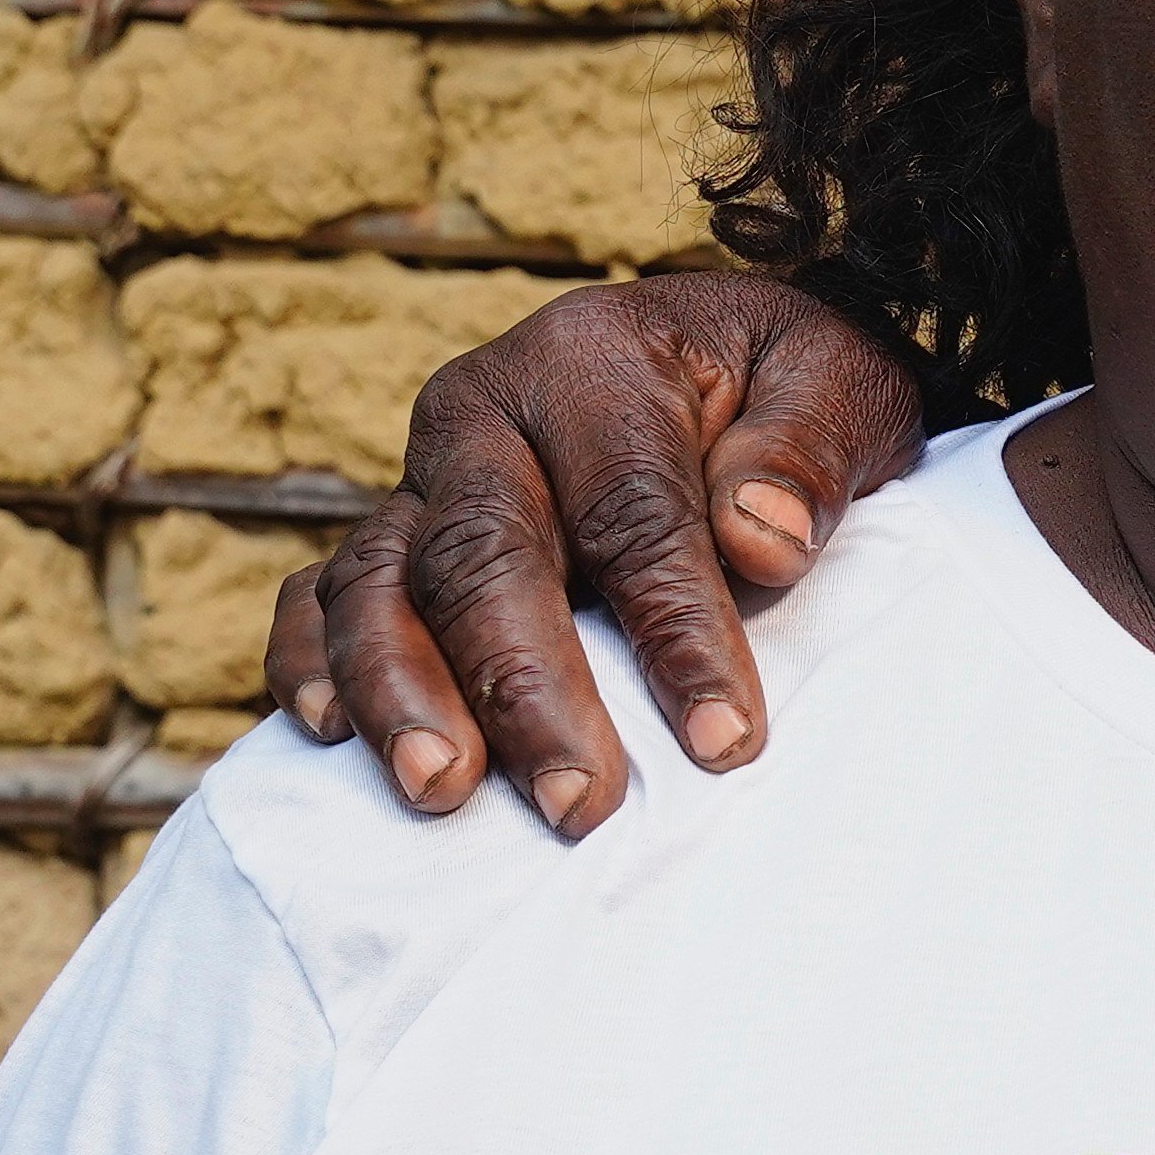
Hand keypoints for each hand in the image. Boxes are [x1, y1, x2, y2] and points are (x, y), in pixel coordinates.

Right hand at [268, 269, 927, 836]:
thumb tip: (761, 540)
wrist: (726, 351)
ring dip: (400, 692)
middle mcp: (483, 414)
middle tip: (576, 804)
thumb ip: (807, 450)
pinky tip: (324, 734)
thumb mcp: (840, 382)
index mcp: (592, 362)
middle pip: (482, 557)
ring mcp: (424, 476)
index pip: (631, 515)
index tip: (724, 741)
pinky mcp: (393, 530)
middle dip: (524, 688)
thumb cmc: (788, 381)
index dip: (676, 632)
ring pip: (376, 580)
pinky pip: (320, 594)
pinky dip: (314, 660)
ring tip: (440, 791)